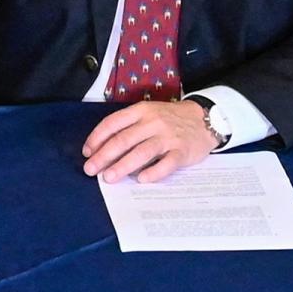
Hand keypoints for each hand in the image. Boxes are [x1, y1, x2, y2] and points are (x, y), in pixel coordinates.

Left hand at [82, 99, 217, 181]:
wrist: (205, 119)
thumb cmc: (170, 119)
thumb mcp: (149, 114)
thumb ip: (129, 128)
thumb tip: (102, 149)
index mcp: (141, 111)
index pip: (113, 123)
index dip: (97, 138)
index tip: (87, 152)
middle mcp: (153, 122)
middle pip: (124, 140)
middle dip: (104, 156)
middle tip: (90, 170)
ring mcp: (168, 137)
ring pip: (142, 152)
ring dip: (122, 166)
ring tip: (108, 177)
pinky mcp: (182, 151)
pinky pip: (166, 164)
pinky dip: (153, 173)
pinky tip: (141, 180)